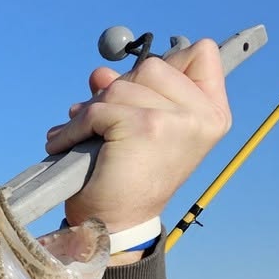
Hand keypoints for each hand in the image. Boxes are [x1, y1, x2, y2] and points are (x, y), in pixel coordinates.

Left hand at [45, 39, 231, 247]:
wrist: (117, 225)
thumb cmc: (131, 179)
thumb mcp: (145, 126)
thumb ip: (136, 92)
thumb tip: (101, 73)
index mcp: (213, 114)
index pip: (202, 53)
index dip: (167, 64)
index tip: (145, 92)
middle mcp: (202, 116)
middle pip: (153, 65)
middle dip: (120, 90)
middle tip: (106, 120)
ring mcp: (175, 120)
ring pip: (121, 85)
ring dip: (93, 109)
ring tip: (86, 135)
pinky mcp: (144, 126)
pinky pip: (97, 108)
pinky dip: (74, 126)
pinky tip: (65, 142)